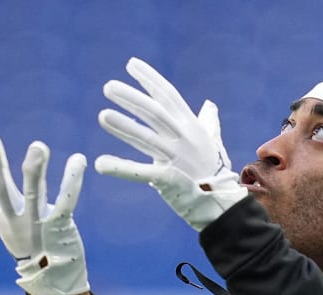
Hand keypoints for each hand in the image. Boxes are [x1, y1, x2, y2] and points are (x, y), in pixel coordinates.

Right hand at [0, 131, 88, 294]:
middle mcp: (14, 219)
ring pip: (33, 194)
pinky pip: (66, 203)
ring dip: (34, 170)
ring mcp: (36, 224)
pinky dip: (72, 182)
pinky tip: (79, 161)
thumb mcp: (5, 225)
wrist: (51, 281)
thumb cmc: (30, 246)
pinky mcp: (59, 228)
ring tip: (39, 145)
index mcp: (1, 214)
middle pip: (0, 188)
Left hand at [95, 57, 247, 230]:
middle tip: (108, 86)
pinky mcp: (169, 179)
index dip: (150, 79)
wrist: (221, 202)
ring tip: (102, 115)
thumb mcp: (212, 142)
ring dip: (125, 126)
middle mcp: (184, 138)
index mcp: (191, 126)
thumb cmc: (215, 171)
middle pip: (155, 112)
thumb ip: (208, 122)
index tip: (130, 64)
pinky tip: (101, 164)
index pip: (168, 96)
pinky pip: (142, 172)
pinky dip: (121, 168)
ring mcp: (177, 158)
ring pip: (147, 138)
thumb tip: (210, 105)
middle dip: (132, 98)